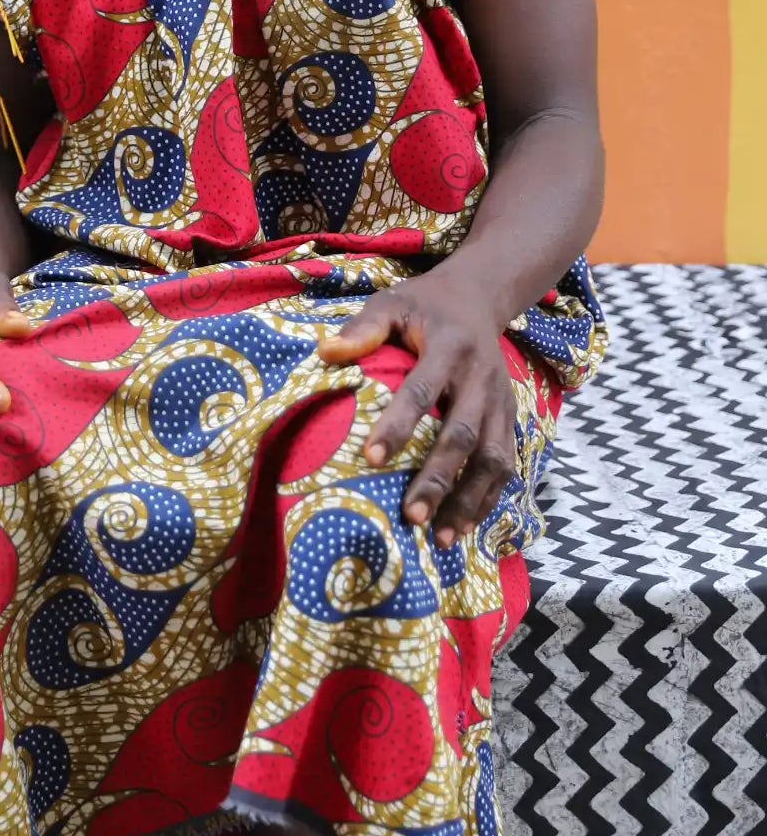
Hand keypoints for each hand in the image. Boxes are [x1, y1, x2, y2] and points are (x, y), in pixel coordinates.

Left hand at [316, 271, 517, 549]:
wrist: (479, 298)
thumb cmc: (424, 306)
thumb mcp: (393, 302)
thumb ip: (364, 327)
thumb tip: (326, 353)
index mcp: (450, 348)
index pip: (422, 391)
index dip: (399, 425)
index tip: (372, 459)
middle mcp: (481, 379)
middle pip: (462, 436)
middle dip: (438, 479)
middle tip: (411, 516)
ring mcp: (501, 402)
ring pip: (492, 459)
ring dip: (469, 501)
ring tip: (440, 537)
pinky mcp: (509, 419)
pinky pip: (505, 464)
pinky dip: (488, 499)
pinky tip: (463, 527)